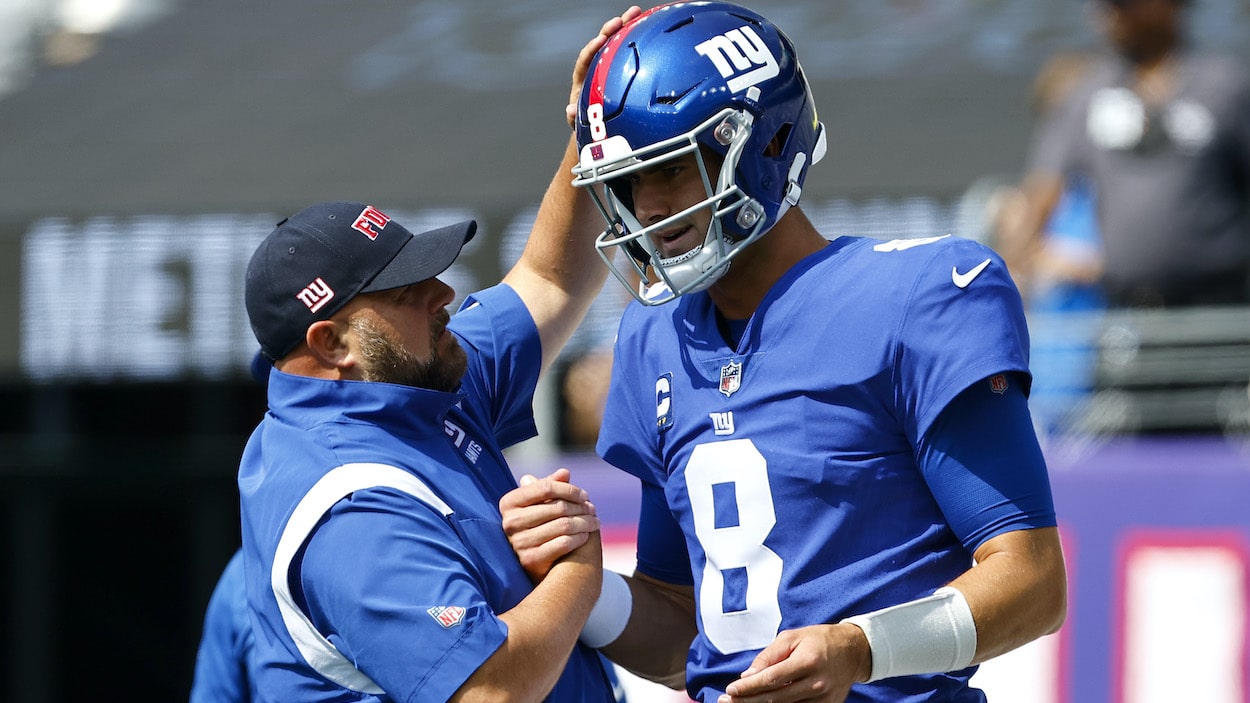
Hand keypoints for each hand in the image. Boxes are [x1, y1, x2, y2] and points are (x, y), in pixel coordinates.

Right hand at [499, 468, 599, 581]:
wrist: (534, 562)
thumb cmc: (538, 524)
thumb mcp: (539, 503)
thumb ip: (550, 486)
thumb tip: (564, 472)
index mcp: (509, 502)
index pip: (545, 487)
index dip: (569, 489)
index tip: (584, 495)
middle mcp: (510, 522)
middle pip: (557, 507)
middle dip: (580, 507)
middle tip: (592, 509)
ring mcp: (519, 542)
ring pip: (564, 525)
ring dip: (585, 522)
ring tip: (595, 522)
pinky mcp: (530, 560)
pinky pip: (564, 543)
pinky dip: (579, 537)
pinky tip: (586, 535)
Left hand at [567, 5, 643, 127]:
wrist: (599, 125)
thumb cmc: (588, 123)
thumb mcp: (580, 122)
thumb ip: (574, 117)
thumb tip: (570, 110)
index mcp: (583, 79)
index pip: (585, 59)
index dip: (592, 49)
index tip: (600, 40)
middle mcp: (595, 69)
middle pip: (602, 45)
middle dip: (610, 30)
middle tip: (621, 19)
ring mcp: (610, 67)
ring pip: (616, 44)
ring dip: (625, 27)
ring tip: (637, 12)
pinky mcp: (622, 69)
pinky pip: (628, 52)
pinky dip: (636, 39)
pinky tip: (648, 26)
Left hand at [717, 623, 870, 702]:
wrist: (854, 652)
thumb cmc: (818, 640)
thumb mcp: (792, 637)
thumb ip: (769, 656)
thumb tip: (748, 676)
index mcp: (808, 661)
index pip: (772, 679)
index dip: (749, 687)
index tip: (730, 691)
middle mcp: (817, 683)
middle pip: (776, 699)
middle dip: (748, 702)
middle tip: (726, 702)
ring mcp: (823, 699)